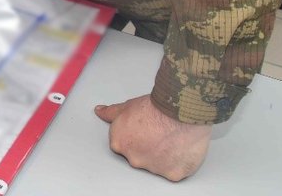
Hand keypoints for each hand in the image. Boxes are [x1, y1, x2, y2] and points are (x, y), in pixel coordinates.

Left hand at [95, 95, 211, 181]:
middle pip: (139, 156)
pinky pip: (174, 171)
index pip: (123, 143)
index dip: (135, 134)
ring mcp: (153, 168)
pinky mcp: (172, 174)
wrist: (179, 113)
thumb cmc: (155, 108)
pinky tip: (180, 147)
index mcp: (119, 143)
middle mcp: (133, 159)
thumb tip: (100, 112)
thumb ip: (111, 113)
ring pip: (157, 164)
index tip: (144, 128)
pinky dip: (178, 162)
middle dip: (147, 146)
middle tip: (158, 132)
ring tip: (171, 137)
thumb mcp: (127, 106)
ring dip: (163, 155)